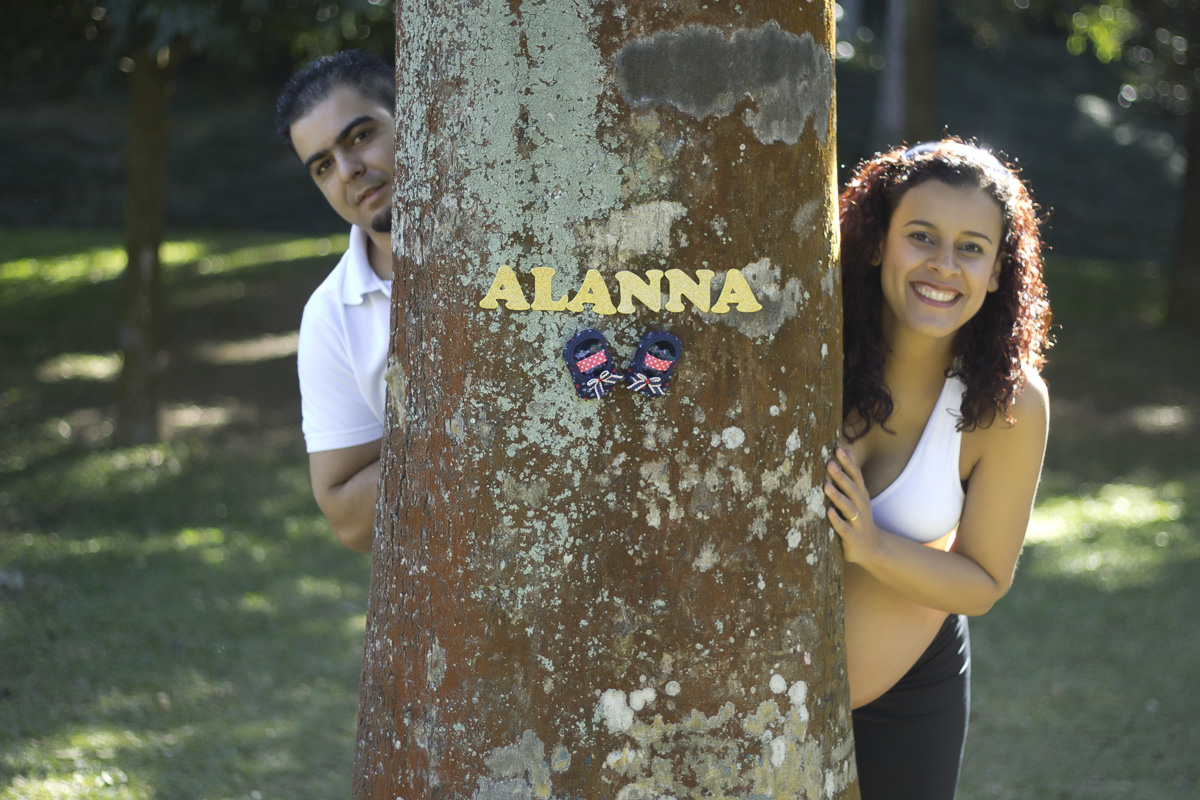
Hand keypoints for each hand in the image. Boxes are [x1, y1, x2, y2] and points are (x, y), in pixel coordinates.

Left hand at [824, 447, 877, 564]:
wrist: (872, 549)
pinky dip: (837, 520)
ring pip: (848, 508)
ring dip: (838, 497)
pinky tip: (828, 512)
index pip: (856, 476)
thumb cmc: (858, 518)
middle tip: (829, 464)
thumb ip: (851, 477)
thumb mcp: (857, 497)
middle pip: (852, 489)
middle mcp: (861, 506)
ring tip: (826, 486)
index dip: (848, 464)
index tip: (838, 450)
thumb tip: (846, 451)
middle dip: (841, 476)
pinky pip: (844, 528)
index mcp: (861, 495)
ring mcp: (858, 522)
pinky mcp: (852, 537)